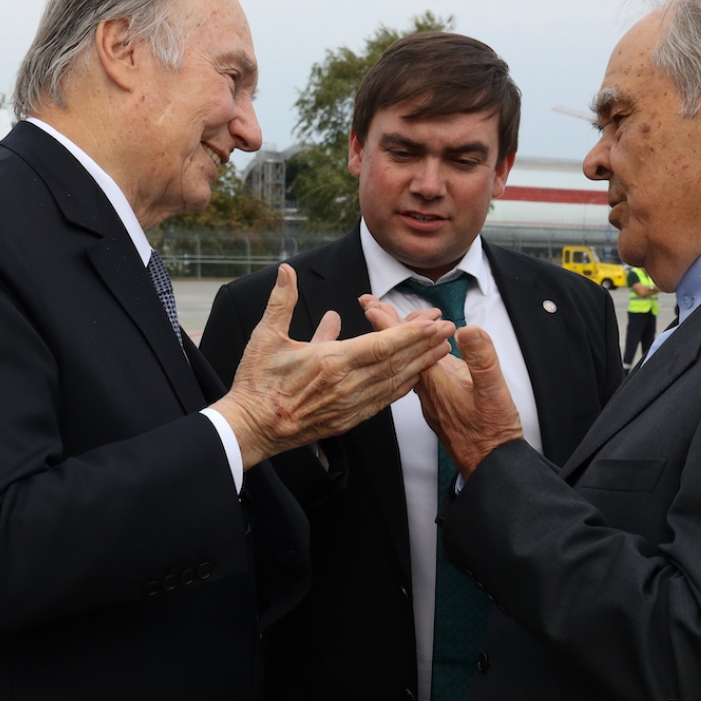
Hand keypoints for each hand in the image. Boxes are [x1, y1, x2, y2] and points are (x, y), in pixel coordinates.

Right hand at [213, 265, 454, 469]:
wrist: (251, 429)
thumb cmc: (257, 384)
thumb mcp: (265, 337)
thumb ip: (281, 302)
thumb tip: (287, 271)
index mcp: (332, 363)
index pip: (382, 345)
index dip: (411, 333)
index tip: (434, 322)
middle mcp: (348, 386)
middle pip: (397, 362)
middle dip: (426, 344)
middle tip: (449, 327)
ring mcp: (350, 406)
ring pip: (395, 383)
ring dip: (421, 364)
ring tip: (442, 349)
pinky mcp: (348, 420)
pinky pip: (383, 401)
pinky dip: (403, 387)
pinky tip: (415, 378)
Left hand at [362, 297, 522, 477]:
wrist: (492, 466)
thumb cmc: (494, 432)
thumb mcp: (494, 392)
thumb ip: (481, 360)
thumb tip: (467, 330)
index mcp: (435, 382)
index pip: (403, 348)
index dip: (387, 324)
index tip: (370, 305)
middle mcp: (427, 391)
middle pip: (399, 353)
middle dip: (386, 327)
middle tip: (371, 305)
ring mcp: (431, 399)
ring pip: (407, 363)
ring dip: (399, 341)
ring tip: (392, 320)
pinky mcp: (439, 406)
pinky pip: (418, 375)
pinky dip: (413, 358)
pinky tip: (414, 357)